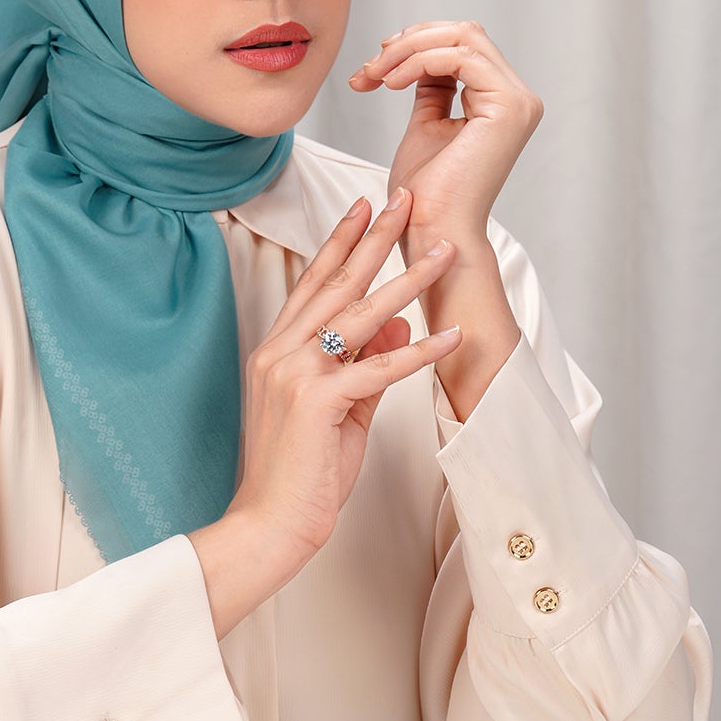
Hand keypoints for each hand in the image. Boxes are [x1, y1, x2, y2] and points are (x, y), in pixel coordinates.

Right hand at [228, 186, 461, 570]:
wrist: (268, 523)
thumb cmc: (301, 473)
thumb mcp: (342, 410)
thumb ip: (367, 366)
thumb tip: (402, 323)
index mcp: (278, 350)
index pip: (313, 283)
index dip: (342, 241)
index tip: (364, 206)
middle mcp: (282, 352)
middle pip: (337, 282)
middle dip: (375, 237)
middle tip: (404, 197)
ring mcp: (297, 373)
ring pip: (362, 315)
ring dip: (408, 279)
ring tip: (443, 251)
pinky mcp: (318, 402)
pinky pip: (380, 370)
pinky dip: (420, 352)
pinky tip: (451, 335)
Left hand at [349, 19, 542, 264]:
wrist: (432, 232)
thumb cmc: (426, 195)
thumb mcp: (426, 125)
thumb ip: (432, 89)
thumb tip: (417, 55)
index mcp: (501, 102)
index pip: (462, 45)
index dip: (415, 44)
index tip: (373, 66)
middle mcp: (519, 98)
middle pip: (464, 33)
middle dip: (409, 41)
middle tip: (370, 65)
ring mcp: (518, 102)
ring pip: (461, 37)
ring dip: (407, 50)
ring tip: (374, 75)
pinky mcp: (508, 108)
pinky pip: (460, 58)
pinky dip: (418, 62)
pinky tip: (390, 82)